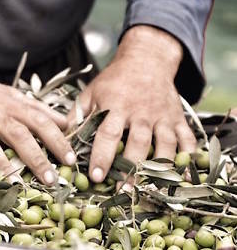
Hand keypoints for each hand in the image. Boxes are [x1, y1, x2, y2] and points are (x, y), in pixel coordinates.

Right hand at [0, 66, 75, 184]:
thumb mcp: (9, 95)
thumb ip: (36, 109)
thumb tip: (66, 122)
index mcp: (11, 104)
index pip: (40, 121)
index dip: (57, 140)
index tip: (71, 159)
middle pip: (19, 134)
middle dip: (37, 157)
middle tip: (52, 178)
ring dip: (3, 163)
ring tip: (17, 183)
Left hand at [67, 25, 196, 182]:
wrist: (147, 60)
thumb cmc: (114, 81)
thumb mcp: (91, 93)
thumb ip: (77, 115)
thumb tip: (61, 139)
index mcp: (116, 105)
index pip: (108, 133)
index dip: (102, 156)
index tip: (96, 176)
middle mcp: (141, 112)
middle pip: (138, 142)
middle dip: (130, 168)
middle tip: (122, 190)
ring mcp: (162, 115)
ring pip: (165, 144)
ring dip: (159, 168)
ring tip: (150, 189)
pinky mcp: (178, 118)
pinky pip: (187, 139)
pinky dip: (189, 158)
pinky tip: (185, 176)